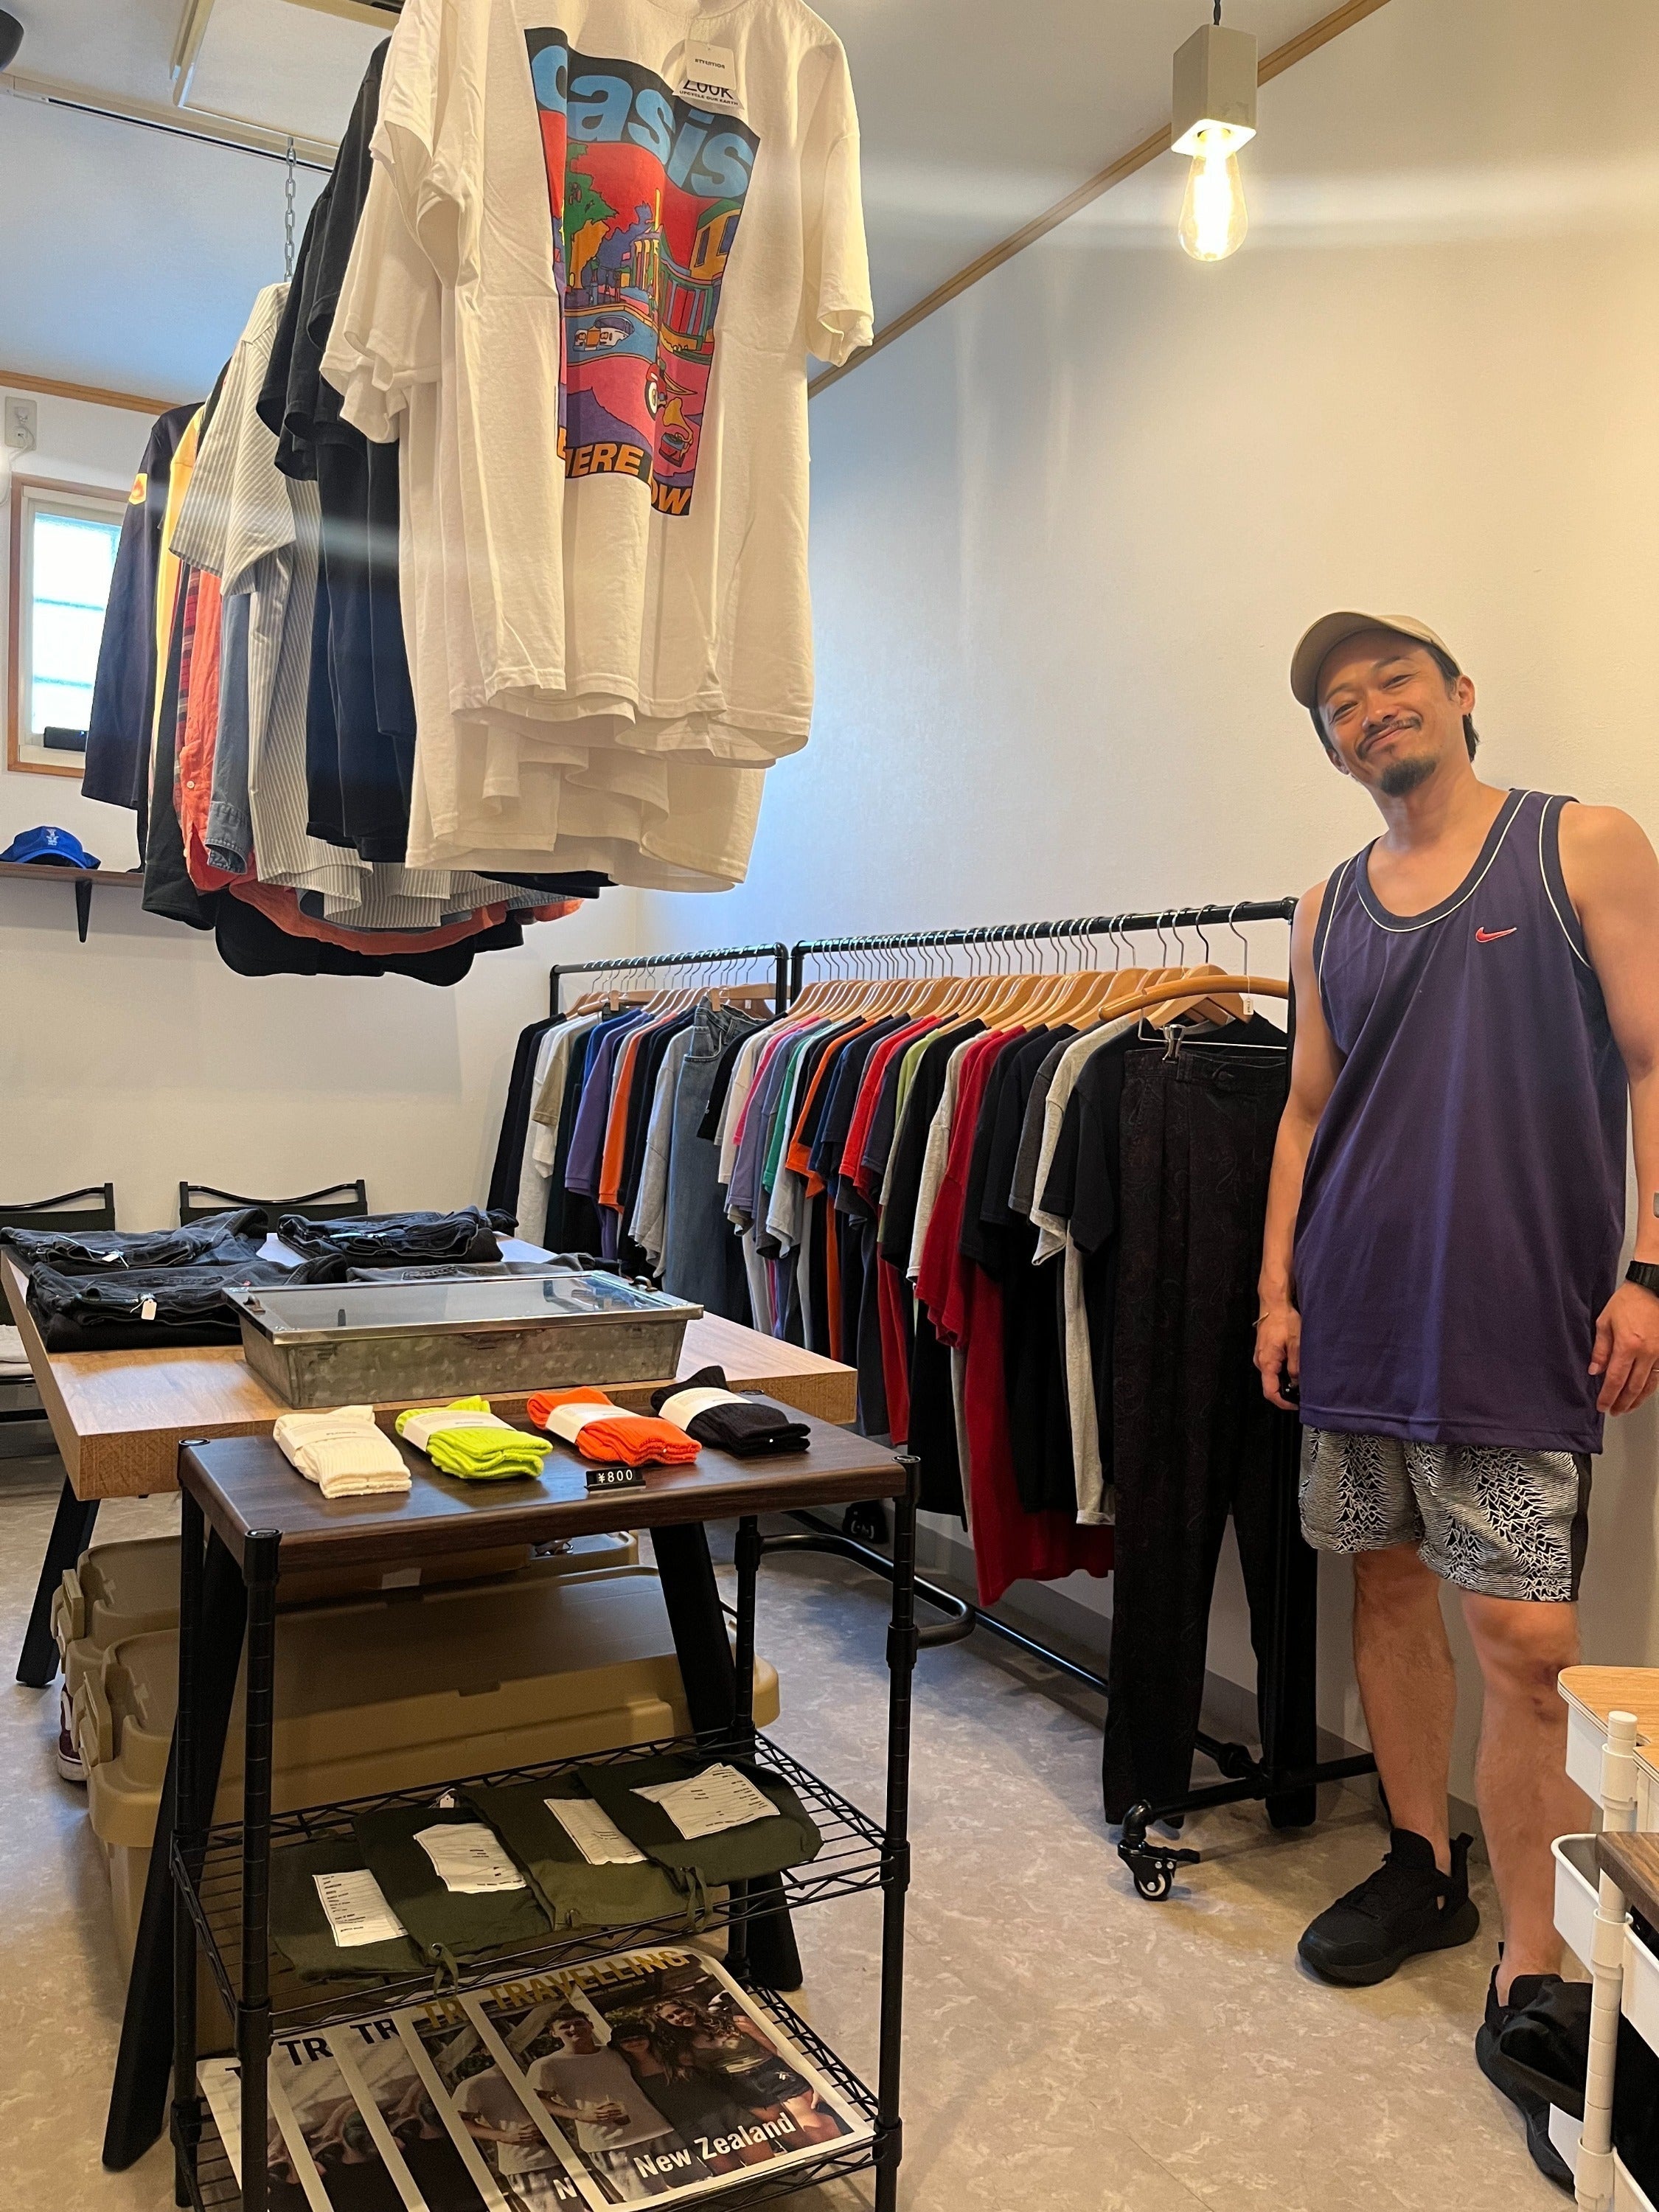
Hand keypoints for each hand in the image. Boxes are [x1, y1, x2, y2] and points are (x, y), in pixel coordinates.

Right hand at [1255, 1299, 1300, 1411]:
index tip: (1296, 1405)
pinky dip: (1282, 1370)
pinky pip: (1272, 1367)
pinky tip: (1294, 1364)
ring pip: (1272, 1376)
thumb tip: (1297, 1382)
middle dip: (1286, 1391)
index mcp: (1267, 1362)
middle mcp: (1260, 1361)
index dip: (1283, 1402)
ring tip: (1301, 1376)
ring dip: (1285, 1379)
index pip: (1270, 1392)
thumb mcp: (1296, 1344)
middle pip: (1270, 1385)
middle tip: (1304, 1390)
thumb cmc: (1285, 1321)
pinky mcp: (1264, 1350)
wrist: (1274, 1304)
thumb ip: (1296, 1366)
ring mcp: (1261, 1356)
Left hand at [1590, 1279, 1658, 1412]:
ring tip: (1627, 1407)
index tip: (1602, 1405)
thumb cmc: (1629, 1301)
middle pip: (1633, 1387)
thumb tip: (1594, 1370)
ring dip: (1637, 1400)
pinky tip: (1643, 1393)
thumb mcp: (1605, 1322)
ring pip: (1649, 1385)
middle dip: (1622, 1402)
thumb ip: (1600, 1349)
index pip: (1615, 1379)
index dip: (1608, 1396)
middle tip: (1614, 1411)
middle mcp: (1646, 1353)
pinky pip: (1658, 1376)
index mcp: (1628, 1346)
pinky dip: (1649, 1388)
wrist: (1653, 1288)